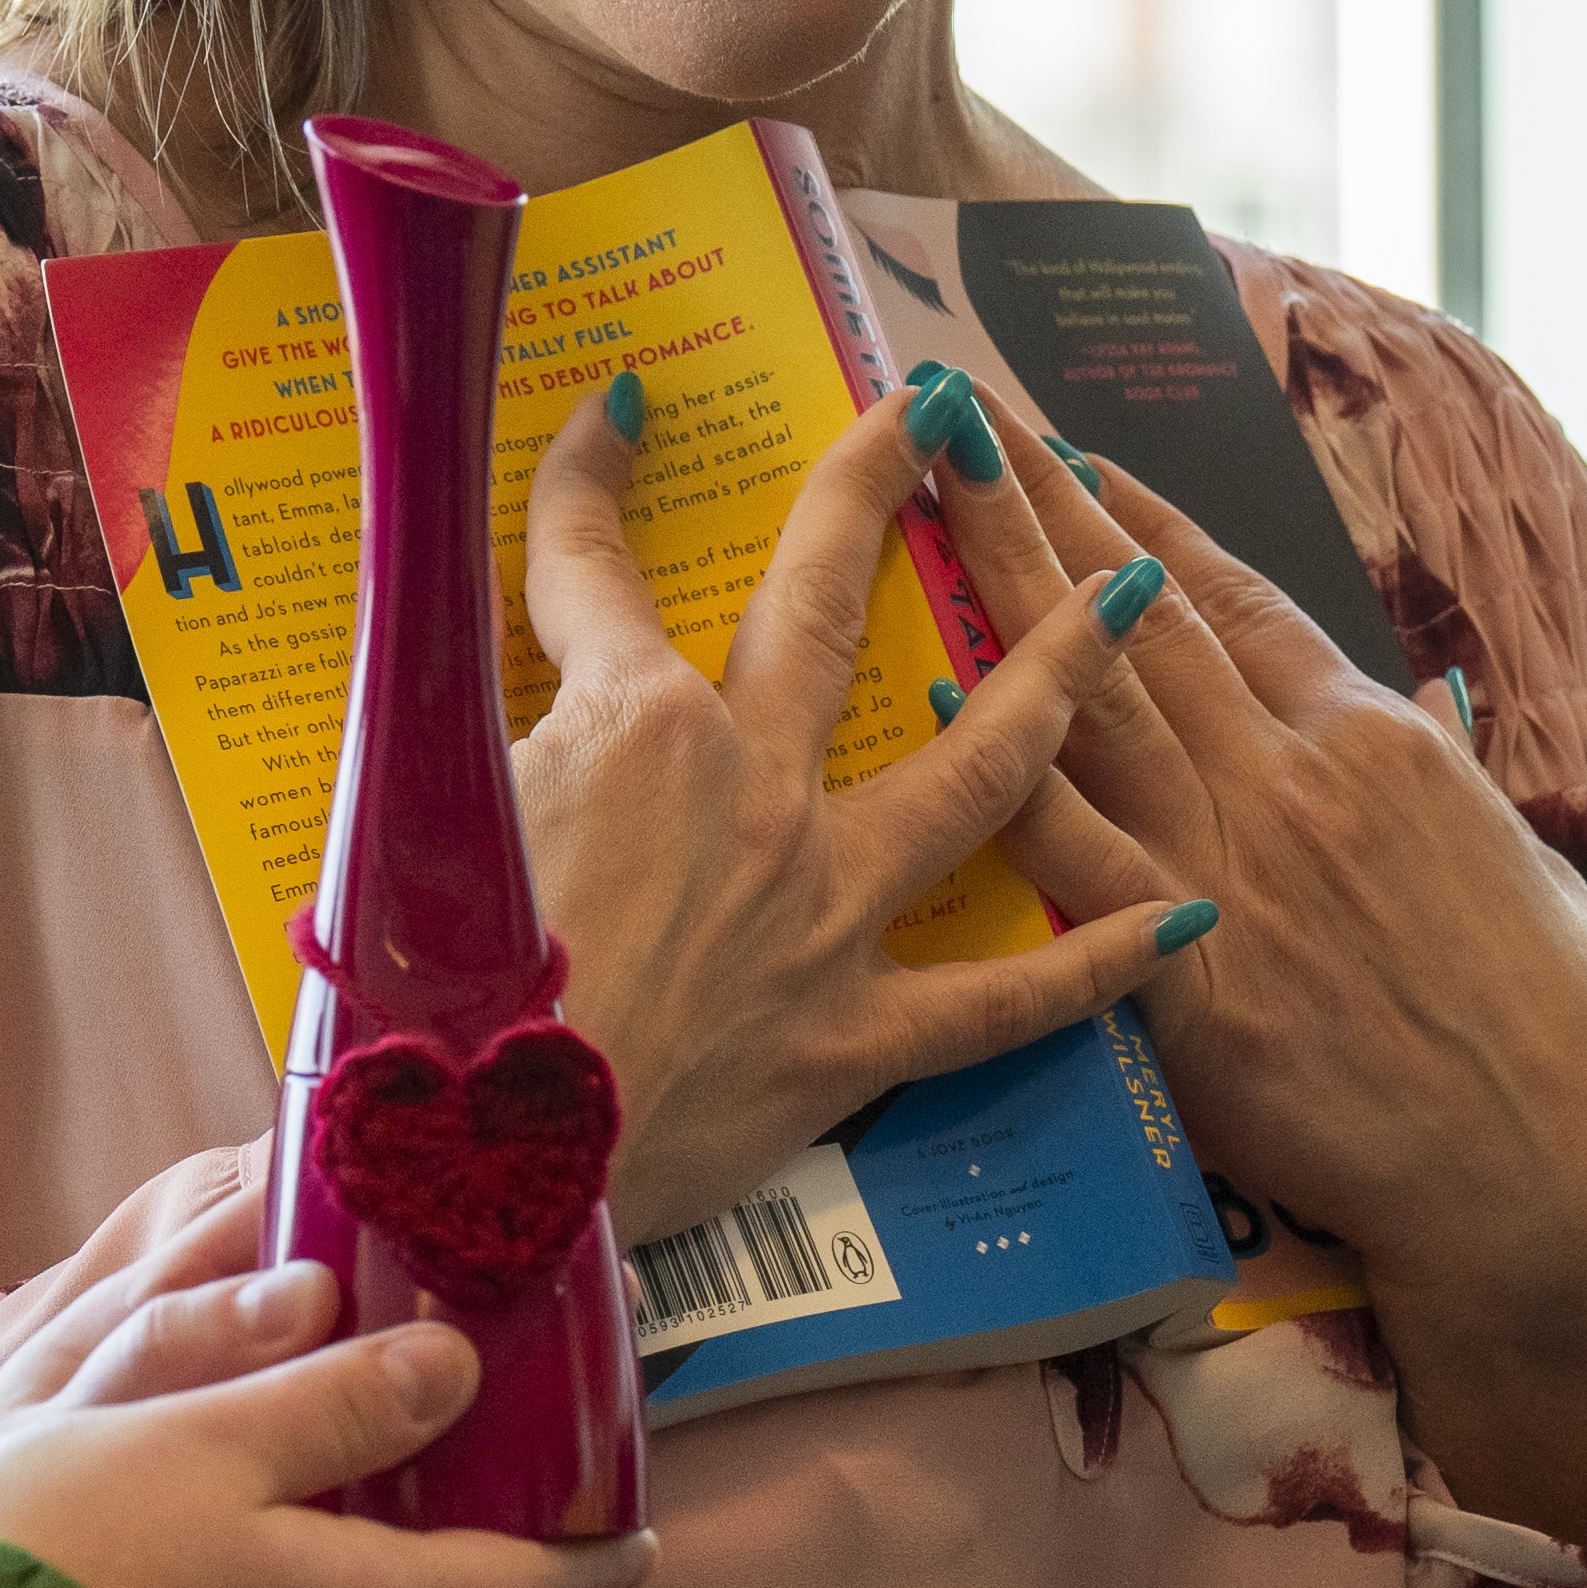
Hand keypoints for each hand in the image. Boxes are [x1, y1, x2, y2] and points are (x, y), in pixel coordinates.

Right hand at [0, 1165, 656, 1587]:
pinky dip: (283, 1586)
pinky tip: (230, 1533)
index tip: (636, 1518)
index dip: (591, 1544)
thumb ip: (336, 1403)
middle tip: (463, 1444)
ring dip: (358, 1550)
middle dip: (457, 1526)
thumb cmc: (68, 1566)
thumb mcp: (204, 1447)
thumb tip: (457, 1368)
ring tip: (333, 1463)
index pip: (530, 1582)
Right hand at [509, 377, 1210, 1239]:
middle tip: (947, 411)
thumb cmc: (423, 1011)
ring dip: (1060, 671)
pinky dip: (1100, 958)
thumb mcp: (404, 820)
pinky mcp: (857, 1039)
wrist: (485, 1176)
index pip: (597, 569)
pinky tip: (1182, 916)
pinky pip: (1008, 997)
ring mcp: (823, 913)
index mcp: (632, 731)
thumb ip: (441, 720)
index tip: (618, 411)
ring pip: (979, 768)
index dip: (592, 481)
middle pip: (826, 611)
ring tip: (1129, 596)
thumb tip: (428, 643)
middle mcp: (755, 794)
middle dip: (881, 489)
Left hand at [912, 369, 1586, 1557]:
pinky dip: (1006, 775)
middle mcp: (1297, 776)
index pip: (1237, 600)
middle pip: (1142, 614)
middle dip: (1041, 502)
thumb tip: (1404, 703)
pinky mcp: (1195, 972)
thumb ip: (1428, 773)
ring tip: (922, 489)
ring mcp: (1240, 864)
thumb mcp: (1509, 860)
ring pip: (1091, 695)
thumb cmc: (1555, 1027)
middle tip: (956, 408)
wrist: (1555, 1161)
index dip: (1145, 520)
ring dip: (1001, 582)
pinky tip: (940, 699)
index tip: (1074, 448)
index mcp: (1375, 742)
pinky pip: (1078, 855)